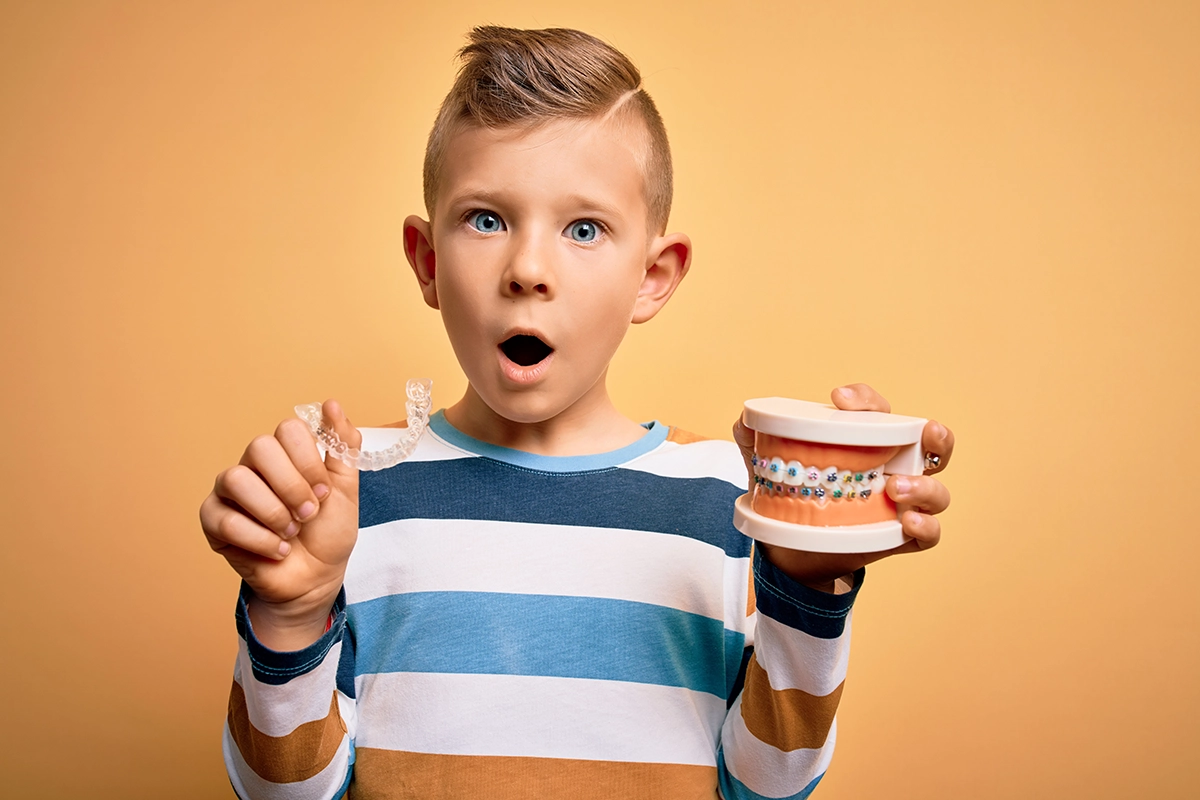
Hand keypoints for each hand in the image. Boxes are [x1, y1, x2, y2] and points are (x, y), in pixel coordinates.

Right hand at [199, 400, 360, 648]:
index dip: (308, 461)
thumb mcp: (345, 488)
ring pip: (237, 479)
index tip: (324, 490)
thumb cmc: (328, 531)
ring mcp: (229, 492)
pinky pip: (226, 519)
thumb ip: (342, 445)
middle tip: (308, 513)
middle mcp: (254, 466)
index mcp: (285, 454)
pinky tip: (277, 550)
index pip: (287, 430)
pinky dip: (261, 540)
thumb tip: (332, 403)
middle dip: (291, 486)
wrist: (316, 577)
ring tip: (290, 533)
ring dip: (273, 512)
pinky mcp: (213, 521)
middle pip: (259, 447)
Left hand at [732, 383, 953, 590]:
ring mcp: (901, 503)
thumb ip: (752, 437)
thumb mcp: (765, 462)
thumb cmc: (790, 490)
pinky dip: (925, 527)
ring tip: (894, 488)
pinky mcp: (899, 538)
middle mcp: (894, 466)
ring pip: (936, 492)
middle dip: (938, 435)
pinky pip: (928, 535)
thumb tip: (743, 421)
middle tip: (925, 430)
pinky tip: (907, 522)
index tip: (838, 400)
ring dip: (924, 487)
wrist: (789, 547)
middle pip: (935, 444)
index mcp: (867, 439)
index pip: (879, 410)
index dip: (866, 400)